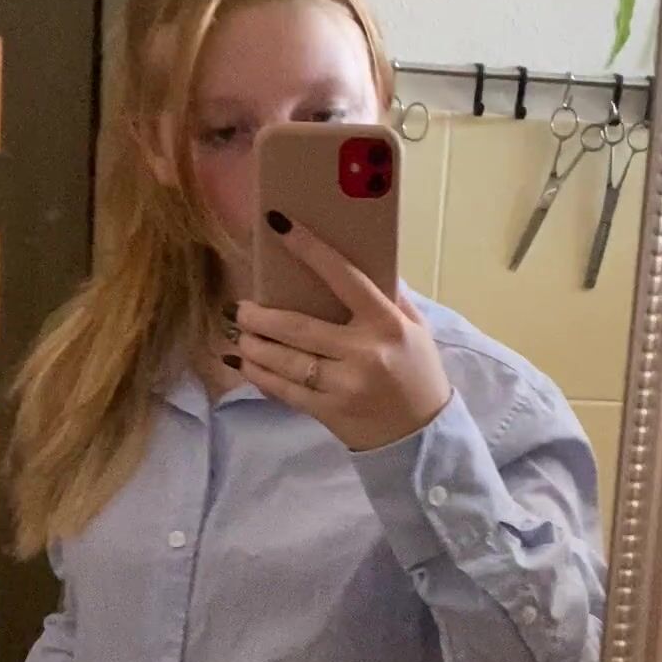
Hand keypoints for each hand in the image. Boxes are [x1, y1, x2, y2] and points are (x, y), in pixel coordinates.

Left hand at [227, 217, 451, 450]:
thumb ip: (391, 297)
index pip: (345, 278)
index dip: (310, 250)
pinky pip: (285, 390)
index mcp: (387, 324)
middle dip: (260, 316)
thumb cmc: (418, 374)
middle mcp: (363, 352)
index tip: (280, 225)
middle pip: (298, 327)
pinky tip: (244, 363)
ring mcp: (343, 385)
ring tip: (239, 333)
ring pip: (285, 361)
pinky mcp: (329, 411)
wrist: (422, 436)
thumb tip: (367, 259)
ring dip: (254, 345)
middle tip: (239, 307)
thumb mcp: (416, 330)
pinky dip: (259, 376)